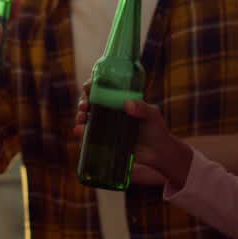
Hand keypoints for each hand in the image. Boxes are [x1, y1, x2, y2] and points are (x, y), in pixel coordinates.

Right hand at [74, 80, 192, 187]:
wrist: (158, 153)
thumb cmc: (156, 129)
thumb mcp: (152, 115)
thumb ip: (142, 108)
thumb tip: (127, 104)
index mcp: (120, 100)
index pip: (103, 88)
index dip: (93, 85)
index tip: (87, 85)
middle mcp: (111, 111)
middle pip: (91, 101)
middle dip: (83, 100)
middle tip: (85, 105)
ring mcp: (106, 125)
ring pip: (87, 116)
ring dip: (80, 114)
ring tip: (82, 117)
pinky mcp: (103, 139)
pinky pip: (89, 133)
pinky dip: (81, 130)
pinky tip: (79, 130)